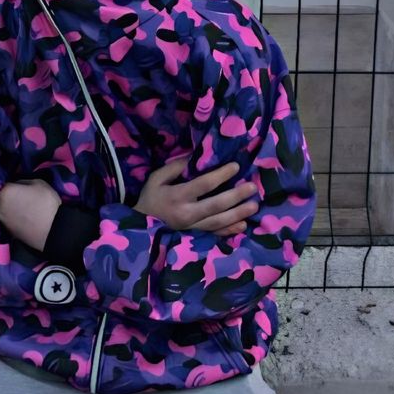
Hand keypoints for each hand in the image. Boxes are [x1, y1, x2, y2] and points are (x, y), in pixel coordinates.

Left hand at [0, 178, 62, 252]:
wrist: (52, 230)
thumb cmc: (46, 203)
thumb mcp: (39, 182)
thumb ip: (24, 181)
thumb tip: (18, 185)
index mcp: (5, 192)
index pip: (9, 184)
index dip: (18, 186)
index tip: (27, 189)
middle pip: (5, 197)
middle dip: (13, 197)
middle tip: (27, 200)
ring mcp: (2, 220)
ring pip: (6, 209)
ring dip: (13, 208)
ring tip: (27, 211)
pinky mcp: (7, 231)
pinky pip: (10, 220)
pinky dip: (15, 219)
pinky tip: (26, 220)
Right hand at [135, 158, 258, 235]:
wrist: (139, 225)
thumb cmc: (150, 197)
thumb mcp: (156, 179)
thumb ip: (175, 168)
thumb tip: (195, 157)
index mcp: (177, 196)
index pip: (204, 185)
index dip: (221, 175)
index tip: (236, 167)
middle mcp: (186, 213)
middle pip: (216, 205)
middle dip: (236, 197)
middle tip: (252, 188)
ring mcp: (191, 227)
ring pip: (218, 222)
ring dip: (237, 214)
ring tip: (253, 206)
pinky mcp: (194, 235)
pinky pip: (214, 234)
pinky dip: (229, 231)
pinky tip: (242, 226)